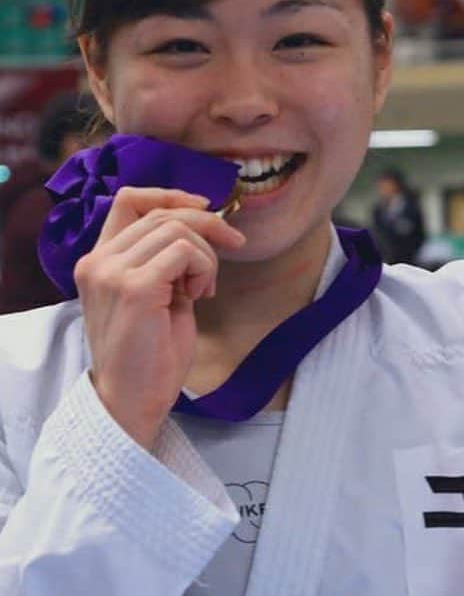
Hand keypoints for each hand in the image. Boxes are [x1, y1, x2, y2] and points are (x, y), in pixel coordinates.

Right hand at [75, 187, 245, 448]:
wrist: (133, 400)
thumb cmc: (150, 355)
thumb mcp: (159, 296)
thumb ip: (167, 262)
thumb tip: (202, 230)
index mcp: (98, 260)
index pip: (129, 200)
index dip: (171, 195)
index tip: (207, 207)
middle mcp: (97, 261)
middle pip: (161, 212)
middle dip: (207, 225)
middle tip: (234, 245)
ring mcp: (112, 272)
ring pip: (176, 228)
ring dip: (206, 255)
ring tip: (204, 289)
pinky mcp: (134, 287)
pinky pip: (185, 252)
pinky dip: (204, 268)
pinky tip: (200, 295)